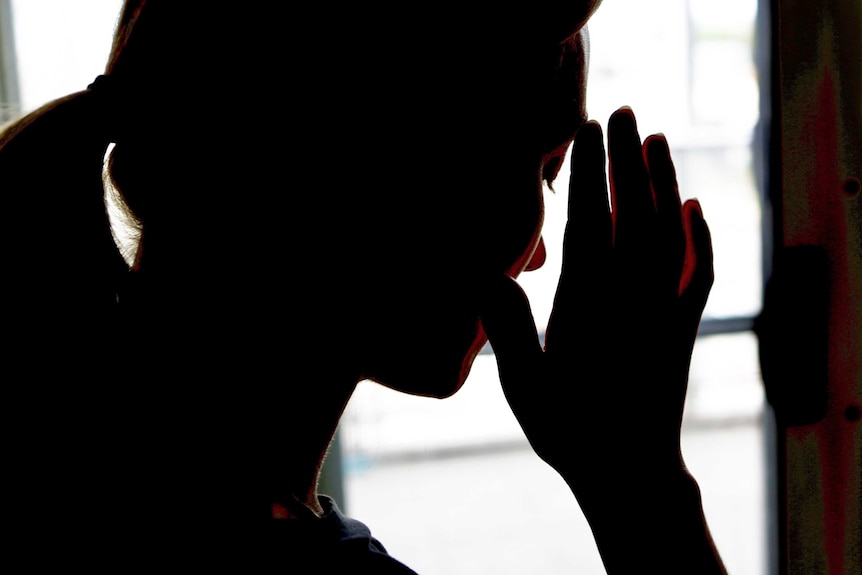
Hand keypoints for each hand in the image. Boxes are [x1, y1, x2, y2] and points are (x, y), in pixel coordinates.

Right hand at [480, 107, 713, 492]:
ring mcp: (664, 311)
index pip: (590, 226)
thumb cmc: (570, 431)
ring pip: (671, 234)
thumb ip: (509, 330)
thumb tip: (491, 275)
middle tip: (623, 113)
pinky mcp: (684, 327)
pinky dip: (702, 236)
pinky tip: (696, 208)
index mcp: (588, 308)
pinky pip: (700, 272)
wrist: (631, 472)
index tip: (586, 133)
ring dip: (665, 183)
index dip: (588, 176)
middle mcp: (631, 300)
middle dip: (627, 161)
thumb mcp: (525, 387)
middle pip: (635, 215)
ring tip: (657, 140)